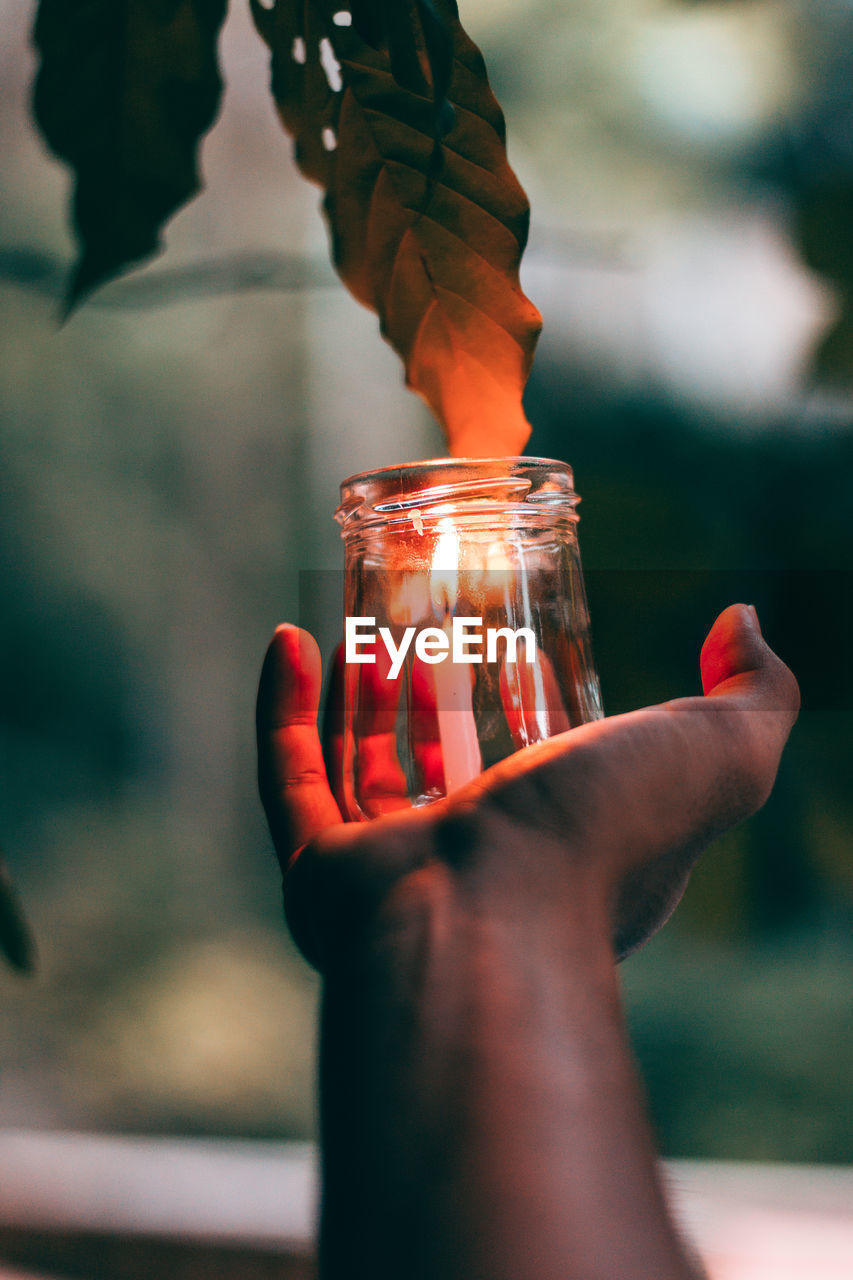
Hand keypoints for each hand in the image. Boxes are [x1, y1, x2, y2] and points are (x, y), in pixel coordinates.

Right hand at [256, 604, 798, 970]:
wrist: (492, 913)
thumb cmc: (606, 838)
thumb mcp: (718, 752)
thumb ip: (757, 691)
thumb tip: (742, 620)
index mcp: (560, 853)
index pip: (537, 773)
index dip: (524, 702)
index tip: (515, 642)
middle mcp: (474, 876)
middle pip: (438, 772)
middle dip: (424, 700)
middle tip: (422, 628)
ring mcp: (390, 878)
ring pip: (359, 777)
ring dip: (357, 700)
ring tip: (359, 627)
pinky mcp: (319, 873)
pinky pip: (289, 780)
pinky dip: (283, 710)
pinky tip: (288, 640)